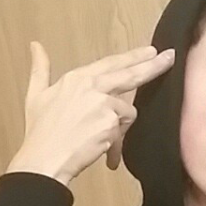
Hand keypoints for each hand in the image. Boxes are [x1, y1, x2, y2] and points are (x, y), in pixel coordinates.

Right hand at [7, 41, 174, 185]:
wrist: (44, 159)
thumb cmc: (41, 133)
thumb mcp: (36, 95)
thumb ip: (40, 69)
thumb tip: (35, 46)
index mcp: (77, 78)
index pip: (112, 63)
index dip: (133, 57)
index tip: (150, 51)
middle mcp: (92, 85)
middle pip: (131, 73)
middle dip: (153, 65)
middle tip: (170, 57)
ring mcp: (103, 103)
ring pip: (127, 112)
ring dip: (118, 128)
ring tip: (98, 141)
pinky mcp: (111, 122)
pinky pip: (124, 132)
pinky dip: (116, 144)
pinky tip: (101, 151)